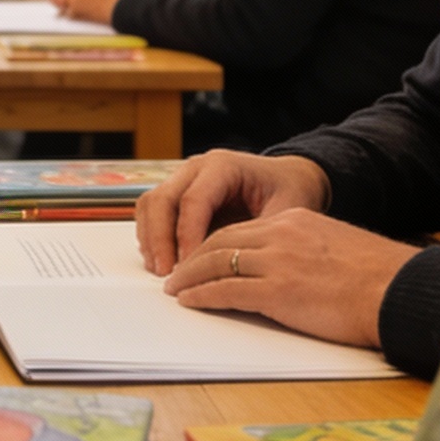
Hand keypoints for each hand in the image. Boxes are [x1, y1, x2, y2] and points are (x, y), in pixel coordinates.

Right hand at [134, 148, 330, 273]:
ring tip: (162, 272)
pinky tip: (163, 263)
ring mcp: (183, 178)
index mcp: (223, 166)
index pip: (193, 200)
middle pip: (162, 199)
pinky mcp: (177, 193)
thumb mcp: (285, 213)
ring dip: (151, 240)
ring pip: (150, 205)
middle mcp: (197, 168)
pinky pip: (153, 213)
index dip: (187, 236)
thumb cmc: (289, 192)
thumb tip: (235, 270)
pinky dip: (152, 238)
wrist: (287, 178)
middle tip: (167, 274)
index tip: (188, 268)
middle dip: (160, 240)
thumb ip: (258, 237)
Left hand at [162, 207, 419, 349]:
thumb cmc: (378, 280)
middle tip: (176, 273)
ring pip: (217, 263)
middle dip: (194, 258)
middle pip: (222, 242)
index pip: (242, 229)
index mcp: (297, 222)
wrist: (399, 292)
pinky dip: (202, 297)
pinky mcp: (278, 292)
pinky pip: (226, 291)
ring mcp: (278, 262)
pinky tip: (190, 303)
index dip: (214, 244)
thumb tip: (291, 271)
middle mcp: (282, 235)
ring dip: (190, 277)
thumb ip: (306, 252)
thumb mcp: (337, 250)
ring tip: (175, 290)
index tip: (200, 256)